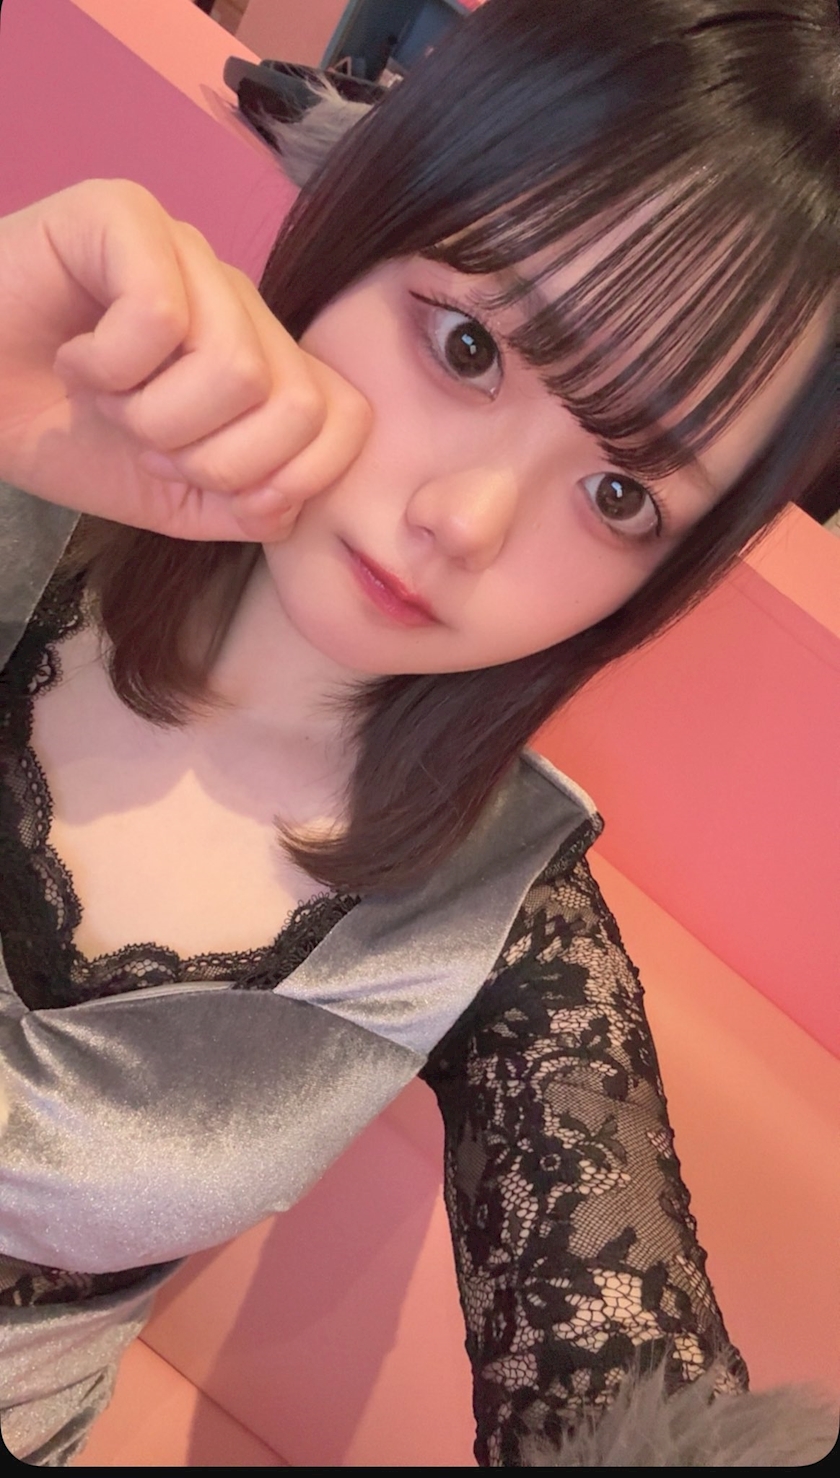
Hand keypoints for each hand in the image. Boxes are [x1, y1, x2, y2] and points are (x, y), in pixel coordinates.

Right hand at [0, 179, 371, 541]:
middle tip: (143, 439)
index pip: (346, 419)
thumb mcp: (169, 496)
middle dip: (213, 458)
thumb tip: (283, 503)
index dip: (286, 477)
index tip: (203, 480)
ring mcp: (187, 251)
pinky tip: (74, 358)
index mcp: (264, 357)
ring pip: (236, 368)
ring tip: (104, 397)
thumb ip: (239, 507)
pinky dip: (107, 367)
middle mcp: (238, 299)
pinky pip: (160, 318)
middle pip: (297, 405)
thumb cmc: (60, 433)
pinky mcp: (125, 214)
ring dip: (152, 414)